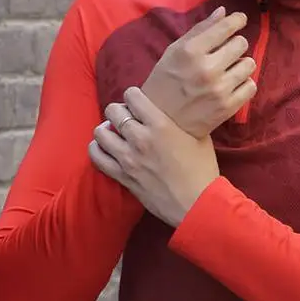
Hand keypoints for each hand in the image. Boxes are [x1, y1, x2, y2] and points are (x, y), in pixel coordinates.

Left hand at [89, 87, 219, 227]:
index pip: (132, 96)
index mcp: (160, 124)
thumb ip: (182, 123)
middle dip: (119, 111)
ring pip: (100, 132)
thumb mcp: (199, 137)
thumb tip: (176, 114)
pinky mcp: (122, 176)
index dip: (133, 96)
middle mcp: (140, 138)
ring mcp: (128, 158)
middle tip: (126, 117)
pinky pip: (97, 157)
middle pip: (113, 111)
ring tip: (114, 132)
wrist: (196, 204)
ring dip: (106, 129)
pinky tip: (105, 148)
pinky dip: (97, 149)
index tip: (137, 101)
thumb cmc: (202, 171)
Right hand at [142, 6, 257, 138]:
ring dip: (241, 64)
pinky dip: (244, 83)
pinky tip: (231, 85)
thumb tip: (223, 12)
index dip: (237, 20)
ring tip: (228, 70)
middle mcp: (207, 68)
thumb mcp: (174, 51)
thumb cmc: (164, 82)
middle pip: (241, 44)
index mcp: (191, 51)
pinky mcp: (228, 107)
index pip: (226, 27)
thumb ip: (199, 30)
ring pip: (249, 64)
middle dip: (235, 44)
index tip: (239, 20)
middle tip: (226, 51)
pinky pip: (251, 86)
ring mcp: (219, 89)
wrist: (161, 122)